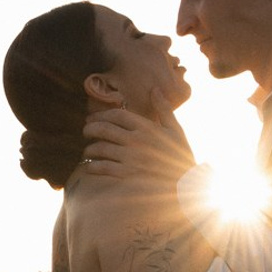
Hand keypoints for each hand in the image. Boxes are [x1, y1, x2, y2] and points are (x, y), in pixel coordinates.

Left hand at [81, 106, 196, 187]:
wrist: (185, 183)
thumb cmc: (180, 154)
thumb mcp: (176, 129)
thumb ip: (164, 109)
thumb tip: (155, 89)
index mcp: (147, 127)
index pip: (117, 114)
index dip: (101, 115)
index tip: (93, 118)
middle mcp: (136, 140)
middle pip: (104, 129)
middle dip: (90, 129)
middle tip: (85, 131)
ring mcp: (131, 157)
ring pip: (100, 148)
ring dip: (90, 149)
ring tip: (87, 151)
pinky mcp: (127, 174)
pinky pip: (103, 167)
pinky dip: (92, 166)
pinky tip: (89, 166)